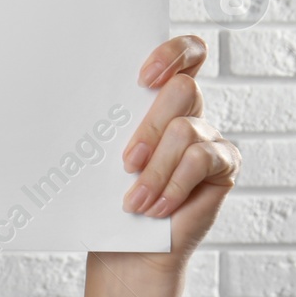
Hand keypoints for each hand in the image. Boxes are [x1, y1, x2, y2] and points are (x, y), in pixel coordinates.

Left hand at [81, 34, 239, 296]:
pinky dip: (173, 186)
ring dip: (156, 169)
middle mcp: (188, 109)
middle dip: (149, 126)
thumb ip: (107, 117)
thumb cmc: (107, 192)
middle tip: (127, 160)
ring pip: (185, 129)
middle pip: (182, 90)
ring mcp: (208, 136)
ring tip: (135, 198)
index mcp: (158, 94)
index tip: (143, 77)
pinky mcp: (222, 166)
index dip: (172, 53)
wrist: (125, 244)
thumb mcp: (101, 147)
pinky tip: (156, 207)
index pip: (187, 52)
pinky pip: (201, 159)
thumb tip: (73, 89)